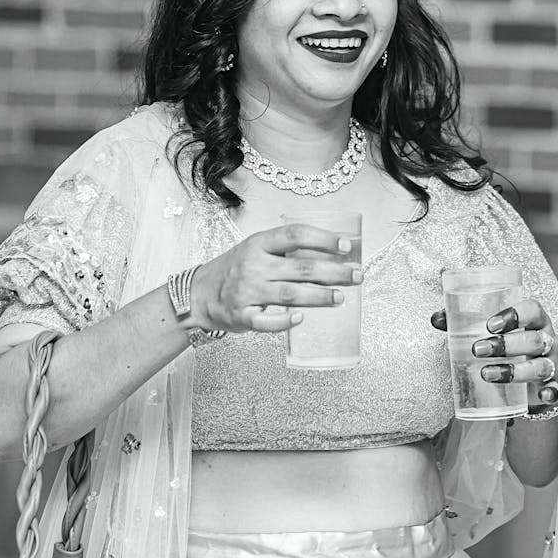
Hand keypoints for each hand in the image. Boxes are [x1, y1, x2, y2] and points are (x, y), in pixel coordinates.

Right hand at [190, 223, 361, 334]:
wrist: (200, 293)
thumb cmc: (236, 269)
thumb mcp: (256, 249)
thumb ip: (285, 250)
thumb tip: (332, 253)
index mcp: (259, 243)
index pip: (295, 235)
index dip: (323, 239)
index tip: (346, 246)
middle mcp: (254, 265)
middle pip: (301, 268)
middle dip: (334, 272)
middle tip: (357, 276)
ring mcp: (247, 292)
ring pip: (290, 295)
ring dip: (320, 297)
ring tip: (341, 297)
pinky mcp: (242, 316)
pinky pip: (266, 322)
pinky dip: (284, 321)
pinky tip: (301, 318)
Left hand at [431, 299, 557, 405]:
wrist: (530, 373)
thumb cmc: (506, 342)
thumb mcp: (490, 331)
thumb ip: (463, 322)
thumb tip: (435, 318)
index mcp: (534, 319)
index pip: (532, 309)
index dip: (515, 314)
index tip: (490, 324)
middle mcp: (547, 339)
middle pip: (534, 339)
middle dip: (506, 345)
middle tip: (477, 349)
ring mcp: (552, 363)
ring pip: (541, 366)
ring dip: (515, 371)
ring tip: (486, 374)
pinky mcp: (554, 386)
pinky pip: (556, 391)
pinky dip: (551, 393)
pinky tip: (542, 396)